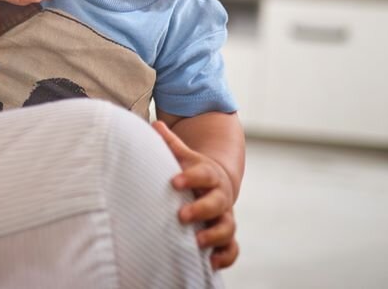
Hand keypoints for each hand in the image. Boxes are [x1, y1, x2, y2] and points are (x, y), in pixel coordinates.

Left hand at [153, 120, 238, 269]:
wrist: (218, 184)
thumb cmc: (194, 171)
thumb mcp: (185, 157)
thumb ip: (171, 144)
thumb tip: (155, 124)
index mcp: (209, 175)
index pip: (203, 175)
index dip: (190, 178)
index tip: (174, 182)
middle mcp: (220, 196)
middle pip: (217, 203)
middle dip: (201, 209)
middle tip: (181, 216)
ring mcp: (225, 216)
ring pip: (227, 228)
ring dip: (214, 236)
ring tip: (196, 242)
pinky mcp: (226, 235)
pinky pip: (232, 248)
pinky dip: (225, 257)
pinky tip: (210, 263)